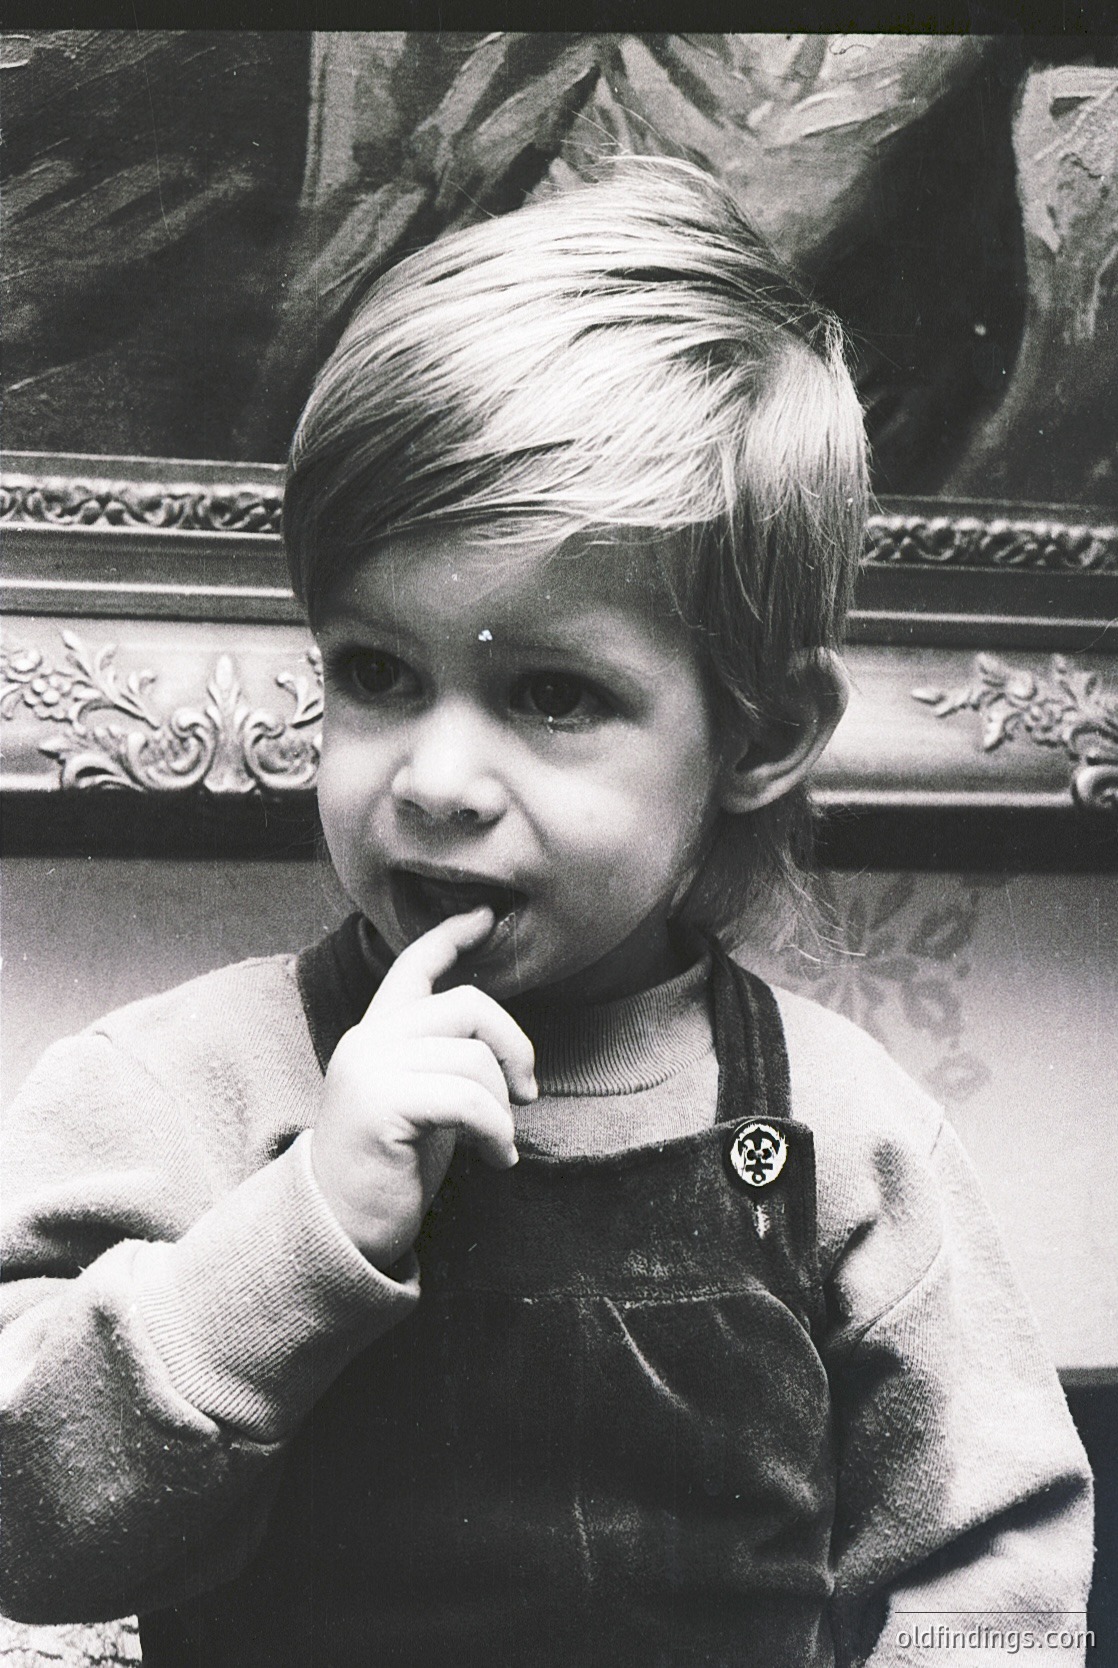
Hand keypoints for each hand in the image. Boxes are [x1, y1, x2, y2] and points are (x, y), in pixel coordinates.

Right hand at [310, 908, 536, 1269]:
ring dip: (504, 1108)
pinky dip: (497, 1132)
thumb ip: (444, 1062)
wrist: (340, 1230)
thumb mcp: (422, 1101)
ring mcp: (371, 1068)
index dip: (452, 936)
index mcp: (376, 1034)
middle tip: (526, 1095)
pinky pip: (470, 1100)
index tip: (486, 916)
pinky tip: (497, 1159)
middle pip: (470, 1004)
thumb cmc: (390, 1169)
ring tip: (498, 1145)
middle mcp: (368, 1040)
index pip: (413, 966)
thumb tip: (504, 1049)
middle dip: (515, 1047)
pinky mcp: (381, 1104)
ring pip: (475, 1057)